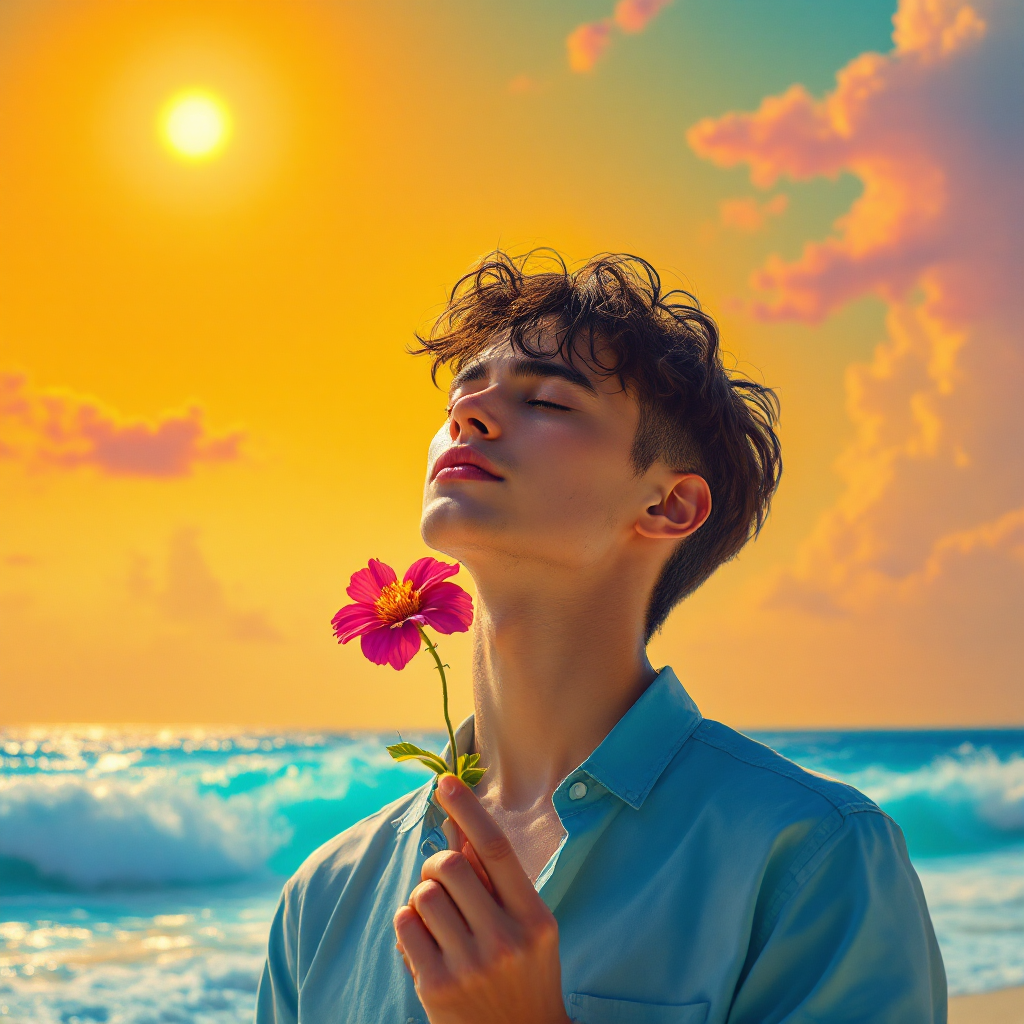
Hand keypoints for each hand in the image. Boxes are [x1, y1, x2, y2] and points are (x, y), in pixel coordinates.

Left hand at [394, 773, 570, 1023]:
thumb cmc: (524, 974)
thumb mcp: (527, 926)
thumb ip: (496, 879)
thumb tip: (460, 826)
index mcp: (534, 919)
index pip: (498, 850)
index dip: (469, 810)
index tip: (447, 782)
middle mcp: (505, 940)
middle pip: (451, 867)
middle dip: (437, 864)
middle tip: (441, 880)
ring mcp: (470, 965)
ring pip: (423, 895)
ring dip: (423, 897)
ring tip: (438, 919)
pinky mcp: (436, 986)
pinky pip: (405, 924)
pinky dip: (409, 922)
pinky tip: (426, 940)